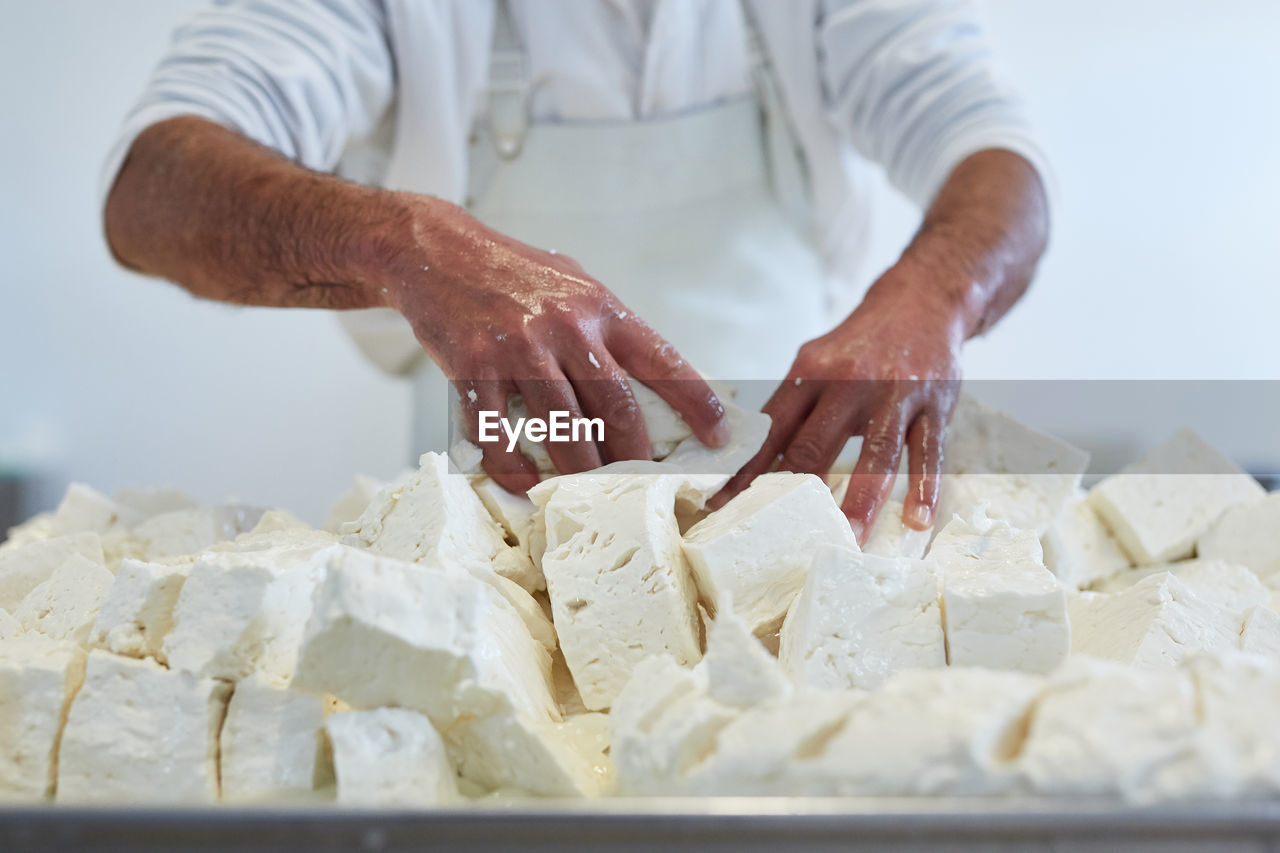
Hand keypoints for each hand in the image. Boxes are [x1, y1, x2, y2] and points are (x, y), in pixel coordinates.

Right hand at [381, 196, 728, 492]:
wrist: (436, 251)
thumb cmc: (513, 273)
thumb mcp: (575, 285)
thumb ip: (610, 330)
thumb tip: (657, 380)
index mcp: (599, 307)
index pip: (663, 361)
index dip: (697, 404)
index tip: (719, 437)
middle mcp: (564, 327)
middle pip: (615, 409)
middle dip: (636, 457)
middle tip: (645, 485)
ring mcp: (517, 349)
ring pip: (564, 430)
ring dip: (580, 472)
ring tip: (591, 494)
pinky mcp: (472, 368)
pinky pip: (499, 434)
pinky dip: (514, 467)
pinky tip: (525, 483)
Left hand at [714, 254, 965, 543]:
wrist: (920, 301)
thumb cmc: (859, 346)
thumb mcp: (816, 364)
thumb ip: (791, 410)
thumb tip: (750, 464)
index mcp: (810, 373)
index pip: (770, 431)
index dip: (746, 471)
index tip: (722, 506)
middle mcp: (849, 381)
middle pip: (815, 443)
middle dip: (794, 493)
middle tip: (780, 538)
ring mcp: (894, 392)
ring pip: (876, 452)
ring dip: (861, 499)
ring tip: (850, 539)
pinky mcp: (935, 403)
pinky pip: (929, 451)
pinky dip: (924, 487)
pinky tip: (916, 521)